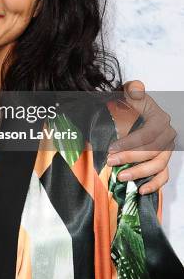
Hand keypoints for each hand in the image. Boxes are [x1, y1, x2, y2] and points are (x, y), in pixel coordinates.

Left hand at [106, 80, 175, 194]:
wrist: (132, 110)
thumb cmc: (130, 103)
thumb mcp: (130, 92)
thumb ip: (133, 89)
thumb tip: (135, 88)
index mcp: (160, 120)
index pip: (148, 134)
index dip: (131, 143)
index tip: (112, 147)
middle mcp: (167, 136)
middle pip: (153, 152)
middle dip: (130, 158)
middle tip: (111, 161)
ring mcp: (167, 150)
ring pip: (158, 166)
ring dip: (140, 173)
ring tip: (121, 176)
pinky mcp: (163, 161)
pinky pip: (163, 176)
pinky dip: (154, 185)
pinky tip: (140, 190)